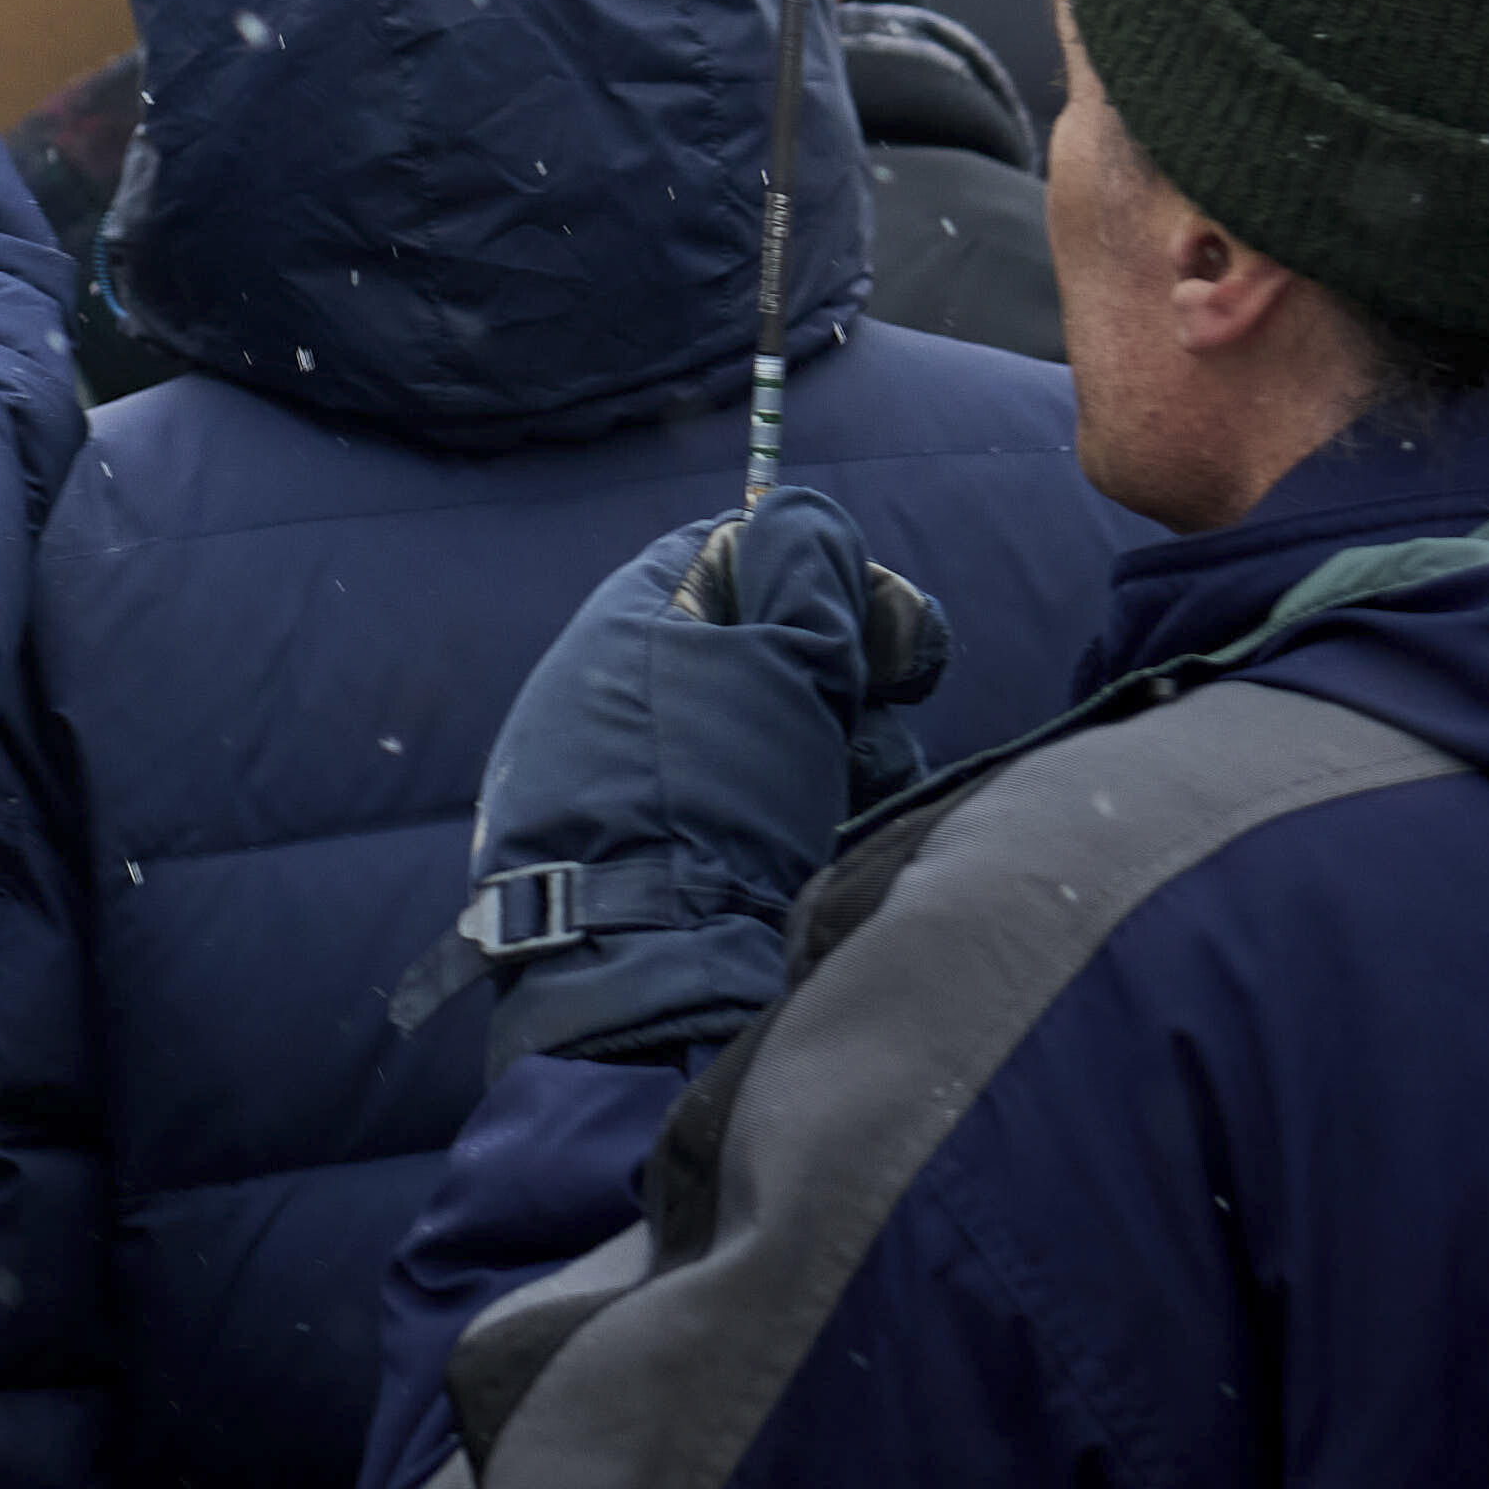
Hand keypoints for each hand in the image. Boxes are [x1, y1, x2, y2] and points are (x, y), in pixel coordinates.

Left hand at [450, 495, 954, 1066]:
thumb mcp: (780, 658)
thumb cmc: (712, 794)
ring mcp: (626, 785)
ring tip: (842, 804)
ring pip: (776, 741)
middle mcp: (613, 696)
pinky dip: (799, 829)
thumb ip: (807, 569)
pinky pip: (748, 817)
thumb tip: (804, 519)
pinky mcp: (649, 864)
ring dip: (836, 762)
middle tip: (868, 716)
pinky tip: (815, 860)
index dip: (817, 577)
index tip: (875, 628)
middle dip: (840, 687)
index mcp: (621, 626)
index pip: (729, 554)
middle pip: (770, 654)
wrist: (647, 970)